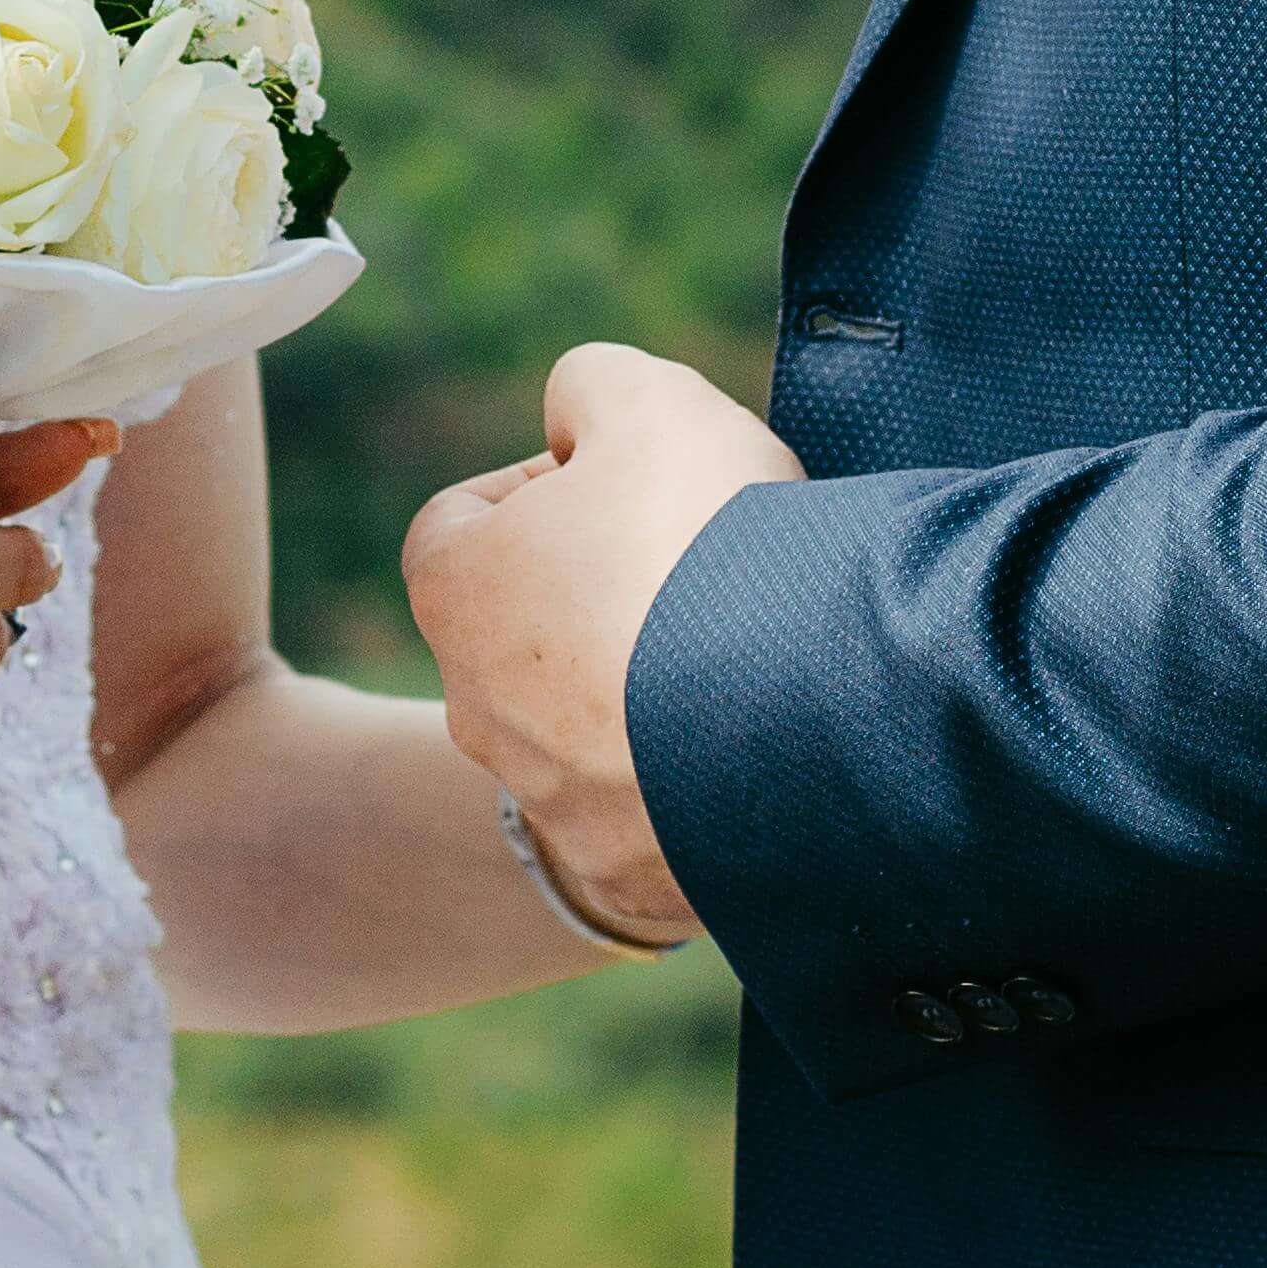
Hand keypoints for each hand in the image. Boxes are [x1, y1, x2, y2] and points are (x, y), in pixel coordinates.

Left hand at [404, 343, 799, 948]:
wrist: (810, 715)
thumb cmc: (709, 543)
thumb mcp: (649, 398)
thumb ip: (590, 386)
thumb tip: (575, 421)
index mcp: (455, 592)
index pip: (462, 522)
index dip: (543, 487)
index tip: (628, 486)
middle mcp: (478, 714)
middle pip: (523, 632)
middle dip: (598, 596)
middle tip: (700, 571)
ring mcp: (551, 808)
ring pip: (584, 734)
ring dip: (646, 694)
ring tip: (747, 659)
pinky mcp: (629, 881)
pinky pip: (650, 819)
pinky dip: (694, 782)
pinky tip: (763, 742)